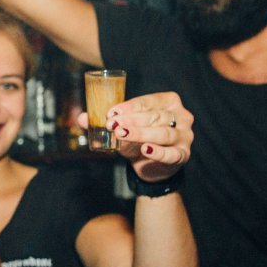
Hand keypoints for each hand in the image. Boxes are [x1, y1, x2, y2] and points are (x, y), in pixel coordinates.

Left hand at [78, 91, 193, 182]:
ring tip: (122, 134)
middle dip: (131, 120)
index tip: (111, 112)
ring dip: (141, 133)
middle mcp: (181, 117)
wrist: (151, 166)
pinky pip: (171, 154)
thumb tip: (81, 118)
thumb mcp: (123, 128)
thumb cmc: (138, 139)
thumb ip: (105, 122)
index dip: (130, 106)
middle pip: (155, 116)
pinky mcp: (183, 155)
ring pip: (163, 133)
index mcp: (168, 102)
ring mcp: (184, 136)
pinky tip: (145, 150)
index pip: (149, 101)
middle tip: (112, 125)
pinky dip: (158, 152)